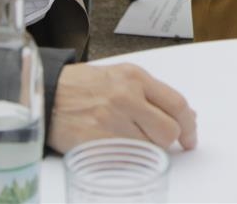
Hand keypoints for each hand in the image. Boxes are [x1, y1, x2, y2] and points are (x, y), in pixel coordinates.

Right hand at [50, 63, 196, 152]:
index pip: (177, 104)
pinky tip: (115, 146)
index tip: (190, 136)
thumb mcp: (119, 77)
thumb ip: (151, 94)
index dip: (189, 125)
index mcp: (134, 78)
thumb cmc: (81, 87)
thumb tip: (184, 115)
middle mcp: (126, 97)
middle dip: (170, 141)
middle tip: (165, 143)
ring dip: (146, 149)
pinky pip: (128, 158)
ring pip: (150, 148)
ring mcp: (112, 121)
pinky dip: (128, 157)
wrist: (46, 95)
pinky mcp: (99, 142)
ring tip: (129, 138)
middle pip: (169, 130)